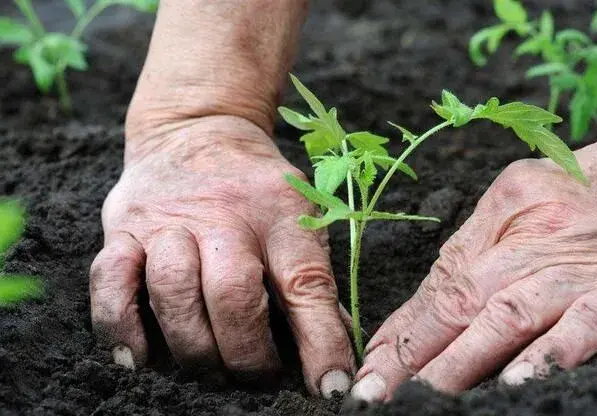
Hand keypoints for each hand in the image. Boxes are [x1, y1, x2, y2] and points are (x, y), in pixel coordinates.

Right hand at [90, 115, 354, 396]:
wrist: (197, 130)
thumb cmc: (256, 189)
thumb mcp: (298, 216)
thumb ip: (311, 281)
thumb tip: (331, 355)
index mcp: (279, 212)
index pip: (306, 282)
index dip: (321, 341)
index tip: (331, 387)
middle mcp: (223, 214)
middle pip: (233, 294)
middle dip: (247, 353)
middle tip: (256, 377)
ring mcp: (166, 220)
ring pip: (173, 291)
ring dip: (194, 346)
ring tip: (210, 369)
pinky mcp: (123, 228)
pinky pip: (110, 281)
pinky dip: (120, 327)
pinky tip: (138, 358)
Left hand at [351, 128, 596, 400]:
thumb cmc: (575, 199)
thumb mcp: (514, 207)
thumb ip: (466, 258)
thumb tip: (408, 322)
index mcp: (499, 213)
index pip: (440, 281)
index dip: (404, 328)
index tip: (373, 366)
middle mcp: (532, 239)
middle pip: (464, 299)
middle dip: (417, 351)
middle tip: (379, 391)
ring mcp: (577, 267)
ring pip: (511, 313)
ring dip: (466, 359)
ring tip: (429, 394)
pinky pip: (586, 324)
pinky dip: (552, 353)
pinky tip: (520, 381)